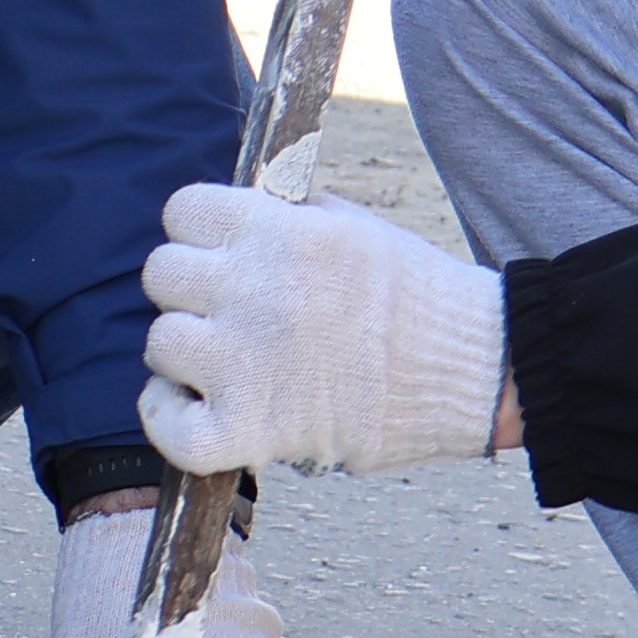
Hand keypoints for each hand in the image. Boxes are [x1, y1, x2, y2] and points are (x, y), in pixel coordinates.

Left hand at [142, 178, 509, 480]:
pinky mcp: (252, 429)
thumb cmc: (418, 296)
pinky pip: (168, 425)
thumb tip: (237, 208)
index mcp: (279, 231)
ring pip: (160, 343)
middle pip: (161, 274)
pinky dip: (170, 420)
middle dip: (191, 291)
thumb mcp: (352, 226)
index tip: (222, 255)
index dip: (200, 233)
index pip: (183, 210)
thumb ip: (286, 215)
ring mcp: (247, 361)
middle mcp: (254, 288)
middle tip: (230, 313)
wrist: (477, 370)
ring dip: (186, 355)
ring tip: (227, 363)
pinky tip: (197, 409)